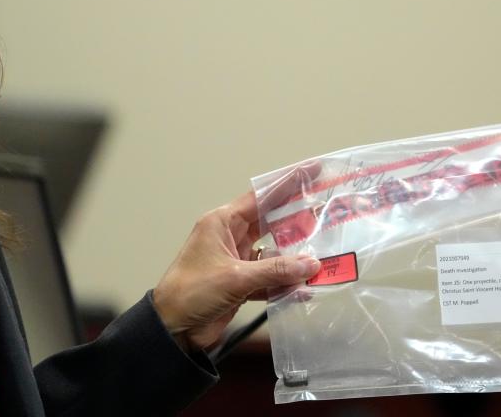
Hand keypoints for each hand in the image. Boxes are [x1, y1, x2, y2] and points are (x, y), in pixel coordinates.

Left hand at [152, 164, 320, 351]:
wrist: (172, 329)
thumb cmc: (191, 292)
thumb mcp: (235, 277)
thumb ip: (275, 270)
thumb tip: (311, 263)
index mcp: (222, 223)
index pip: (260, 197)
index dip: (287, 184)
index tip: (311, 171)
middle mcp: (230, 237)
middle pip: (271, 222)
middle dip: (297, 220)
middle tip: (328, 215)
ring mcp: (237, 261)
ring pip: (274, 252)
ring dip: (295, 256)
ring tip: (323, 253)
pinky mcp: (241, 284)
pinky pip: (270, 277)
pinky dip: (286, 282)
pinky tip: (305, 286)